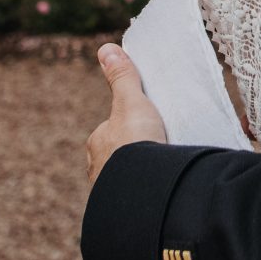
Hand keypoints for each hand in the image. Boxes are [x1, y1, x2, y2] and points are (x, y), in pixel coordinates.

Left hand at [85, 44, 169, 188]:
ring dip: (140, 175)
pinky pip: (136, 197)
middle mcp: (99, 168)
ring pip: (127, 178)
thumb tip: (105, 48)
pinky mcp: (125, 210)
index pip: (111, 130)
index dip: (129, 127)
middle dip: (134, 155)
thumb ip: (123, 78)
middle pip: (118, 155)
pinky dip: (146, 192)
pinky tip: (160, 189)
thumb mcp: (132, 103)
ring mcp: (111, 191)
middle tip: (158, 148)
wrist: (142, 189)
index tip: (147, 127)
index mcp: (97, 143)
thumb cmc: (134, 143)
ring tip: (162, 170)